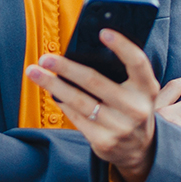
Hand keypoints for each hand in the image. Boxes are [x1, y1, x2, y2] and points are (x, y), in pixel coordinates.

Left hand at [25, 29, 157, 181]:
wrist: (140, 149)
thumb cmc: (131, 108)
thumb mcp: (137, 91)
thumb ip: (120, 73)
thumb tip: (79, 52)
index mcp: (146, 88)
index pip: (137, 62)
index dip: (122, 46)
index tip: (103, 32)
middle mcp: (136, 108)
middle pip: (94, 81)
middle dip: (66, 68)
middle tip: (45, 58)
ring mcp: (120, 127)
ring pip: (78, 100)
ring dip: (52, 85)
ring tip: (34, 72)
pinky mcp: (104, 142)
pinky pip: (76, 117)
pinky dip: (61, 103)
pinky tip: (51, 92)